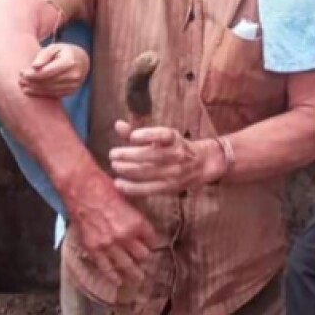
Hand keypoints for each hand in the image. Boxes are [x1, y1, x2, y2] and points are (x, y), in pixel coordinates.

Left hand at [19, 43, 88, 97]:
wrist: (81, 61)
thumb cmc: (64, 52)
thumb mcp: (54, 47)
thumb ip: (43, 55)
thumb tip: (34, 67)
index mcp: (69, 62)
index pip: (48, 72)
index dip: (33, 74)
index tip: (22, 72)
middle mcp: (74, 75)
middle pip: (48, 82)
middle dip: (32, 82)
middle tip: (19, 80)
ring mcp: (74, 85)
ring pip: (50, 90)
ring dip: (34, 88)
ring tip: (22, 85)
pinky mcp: (71, 91)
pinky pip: (53, 94)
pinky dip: (40, 93)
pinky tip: (29, 90)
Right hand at [66, 170, 156, 286]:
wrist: (80, 186)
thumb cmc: (104, 186)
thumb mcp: (128, 199)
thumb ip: (134, 216)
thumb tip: (140, 226)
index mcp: (137, 223)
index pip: (152, 240)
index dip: (151, 242)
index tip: (150, 244)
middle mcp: (125, 237)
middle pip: (142, 256)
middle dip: (144, 257)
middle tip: (145, 261)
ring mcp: (109, 245)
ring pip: (127, 266)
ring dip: (134, 272)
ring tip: (138, 277)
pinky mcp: (93, 248)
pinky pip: (106, 268)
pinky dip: (113, 276)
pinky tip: (118, 281)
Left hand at [109, 123, 224, 196]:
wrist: (202, 164)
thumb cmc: (174, 147)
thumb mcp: (160, 136)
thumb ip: (137, 132)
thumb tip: (118, 125)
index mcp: (174, 138)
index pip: (162, 135)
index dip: (147, 135)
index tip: (132, 137)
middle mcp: (176, 154)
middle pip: (151, 155)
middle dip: (129, 155)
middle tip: (113, 154)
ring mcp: (174, 172)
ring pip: (148, 172)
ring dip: (128, 170)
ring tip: (114, 166)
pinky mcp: (170, 188)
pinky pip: (148, 189)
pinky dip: (132, 187)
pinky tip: (118, 184)